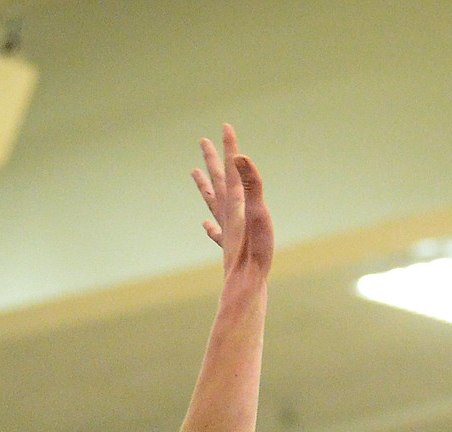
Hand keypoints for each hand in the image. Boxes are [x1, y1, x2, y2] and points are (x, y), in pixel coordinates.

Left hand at [192, 125, 273, 282]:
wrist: (245, 285)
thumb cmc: (255, 250)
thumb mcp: (257, 212)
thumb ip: (251, 183)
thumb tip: (239, 157)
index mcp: (235, 203)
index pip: (232, 169)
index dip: (230, 147)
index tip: (225, 126)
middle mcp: (227, 214)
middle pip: (217, 181)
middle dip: (212, 160)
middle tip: (202, 141)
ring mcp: (226, 231)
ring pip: (212, 202)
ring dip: (205, 186)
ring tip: (194, 172)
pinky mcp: (228, 248)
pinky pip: (216, 232)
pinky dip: (210, 225)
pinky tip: (205, 224)